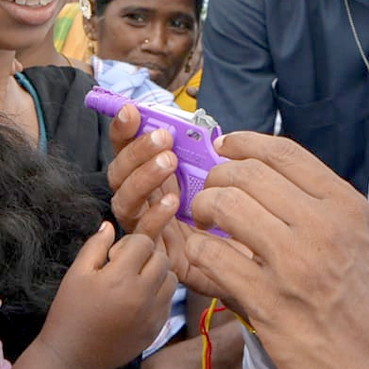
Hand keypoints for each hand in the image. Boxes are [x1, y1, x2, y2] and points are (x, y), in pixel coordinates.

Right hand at [39, 223, 176, 368]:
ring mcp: (153, 314)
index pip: (143, 242)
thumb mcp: (76, 274)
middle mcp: (142, 295)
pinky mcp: (156, 329)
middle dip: (145, 257)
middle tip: (124, 269)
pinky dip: (158, 295)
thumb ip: (95, 246)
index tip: (113, 257)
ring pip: (171, 279)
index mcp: (121, 278)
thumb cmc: (69, 312)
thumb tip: (110, 226)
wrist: (71, 358)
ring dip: (156, 275)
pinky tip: (137, 302)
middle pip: (161, 258)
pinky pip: (169, 301)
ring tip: (135, 283)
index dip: (128, 244)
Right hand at [106, 105, 231, 300]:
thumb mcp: (217, 176)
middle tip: (163, 138)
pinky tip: (173, 200)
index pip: (126, 149)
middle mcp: (141, 199)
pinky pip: (145, 233)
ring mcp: (144, 226)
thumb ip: (203, 154)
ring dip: (143, 177)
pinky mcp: (157, 252)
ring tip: (169, 162)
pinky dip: (155, 214)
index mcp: (151, 175)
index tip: (131, 111)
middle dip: (136, 152)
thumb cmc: (231, 212)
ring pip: (124, 201)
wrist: (250, 257)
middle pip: (117, 173)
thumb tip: (202, 130)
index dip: (123, 130)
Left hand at [183, 132, 368, 368]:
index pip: (284, 153)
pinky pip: (214, 257)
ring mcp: (294, 263)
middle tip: (210, 195)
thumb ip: (315, 205)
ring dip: (204, 209)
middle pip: (247, 174)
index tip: (225, 147)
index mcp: (345, 205)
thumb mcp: (357, 237)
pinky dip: (199, 250)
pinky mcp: (269, 301)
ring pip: (226, 206)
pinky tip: (202, 254)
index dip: (244, 143)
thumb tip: (259, 175)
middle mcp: (322, 226)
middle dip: (217, 178)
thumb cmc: (366, 302)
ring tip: (204, 222)